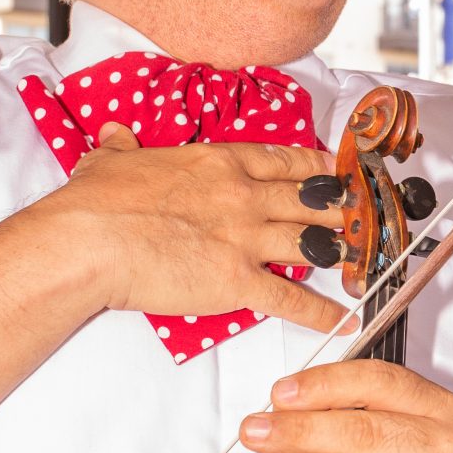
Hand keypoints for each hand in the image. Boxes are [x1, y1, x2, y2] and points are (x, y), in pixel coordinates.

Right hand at [48, 123, 346, 333]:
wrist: (88, 241)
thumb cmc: (96, 203)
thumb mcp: (112, 162)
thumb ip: (123, 149)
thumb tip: (116, 136)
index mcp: (220, 162)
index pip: (285, 161)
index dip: (318, 168)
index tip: (337, 172)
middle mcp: (244, 196)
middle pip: (310, 200)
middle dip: (341, 209)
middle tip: (363, 216)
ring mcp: (245, 239)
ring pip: (312, 243)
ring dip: (341, 254)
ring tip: (362, 262)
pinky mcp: (238, 282)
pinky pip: (292, 298)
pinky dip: (321, 310)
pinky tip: (342, 316)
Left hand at [238, 361, 452, 452]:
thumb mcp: (415, 436)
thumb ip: (362, 418)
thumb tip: (288, 412)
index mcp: (442, 410)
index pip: (378, 383)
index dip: (324, 385)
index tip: (280, 394)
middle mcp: (449, 449)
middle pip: (362, 431)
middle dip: (298, 431)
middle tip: (257, 433)